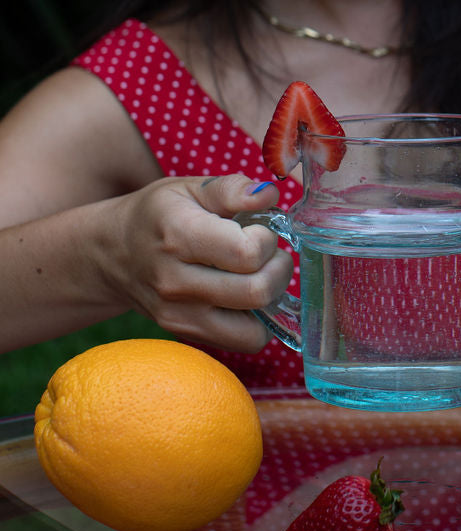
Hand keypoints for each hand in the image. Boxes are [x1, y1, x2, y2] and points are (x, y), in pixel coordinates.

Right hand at [99, 174, 292, 351]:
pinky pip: (241, 342)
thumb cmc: (157, 214)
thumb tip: (269, 195)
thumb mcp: (190, 188)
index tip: (258, 229)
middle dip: (278, 269)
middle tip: (268, 253)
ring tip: (258, 274)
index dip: (267, 239)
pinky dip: (255, 322)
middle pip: (257, 292)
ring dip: (270, 298)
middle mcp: (176, 282)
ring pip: (253, 329)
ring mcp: (178, 315)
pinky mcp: (184, 334)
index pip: (247, 253)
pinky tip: (243, 295)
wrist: (113, 253)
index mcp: (179, 235)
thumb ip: (232, 189)